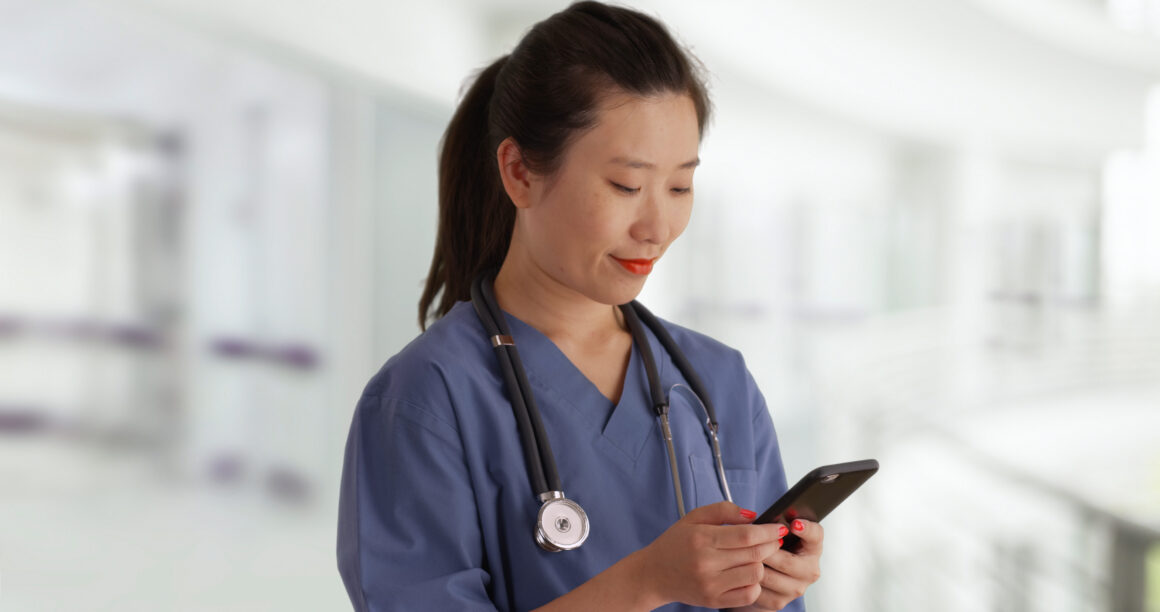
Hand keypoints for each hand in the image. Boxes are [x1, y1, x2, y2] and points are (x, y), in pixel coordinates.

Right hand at [634, 501, 784, 609]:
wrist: (653, 574)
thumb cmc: (675, 543)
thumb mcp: (693, 518)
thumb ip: (723, 510)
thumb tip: (752, 515)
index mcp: (702, 538)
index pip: (747, 535)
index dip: (768, 531)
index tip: (779, 527)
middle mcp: (706, 563)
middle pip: (754, 554)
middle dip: (771, 545)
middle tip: (774, 540)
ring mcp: (711, 585)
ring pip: (755, 574)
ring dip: (762, 563)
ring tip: (757, 556)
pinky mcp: (714, 600)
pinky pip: (748, 594)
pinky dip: (754, 583)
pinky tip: (748, 574)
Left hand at [746, 518, 823, 610]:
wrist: (764, 582)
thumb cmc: (771, 550)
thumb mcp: (777, 535)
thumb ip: (776, 524)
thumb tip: (768, 518)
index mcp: (812, 548)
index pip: (816, 536)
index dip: (806, 529)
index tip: (794, 524)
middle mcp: (809, 570)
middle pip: (787, 561)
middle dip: (765, 551)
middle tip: (749, 542)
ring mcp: (796, 588)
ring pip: (769, 576)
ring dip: (752, 566)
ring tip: (739, 556)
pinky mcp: (779, 601)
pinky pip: (758, 590)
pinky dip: (746, 580)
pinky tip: (738, 572)